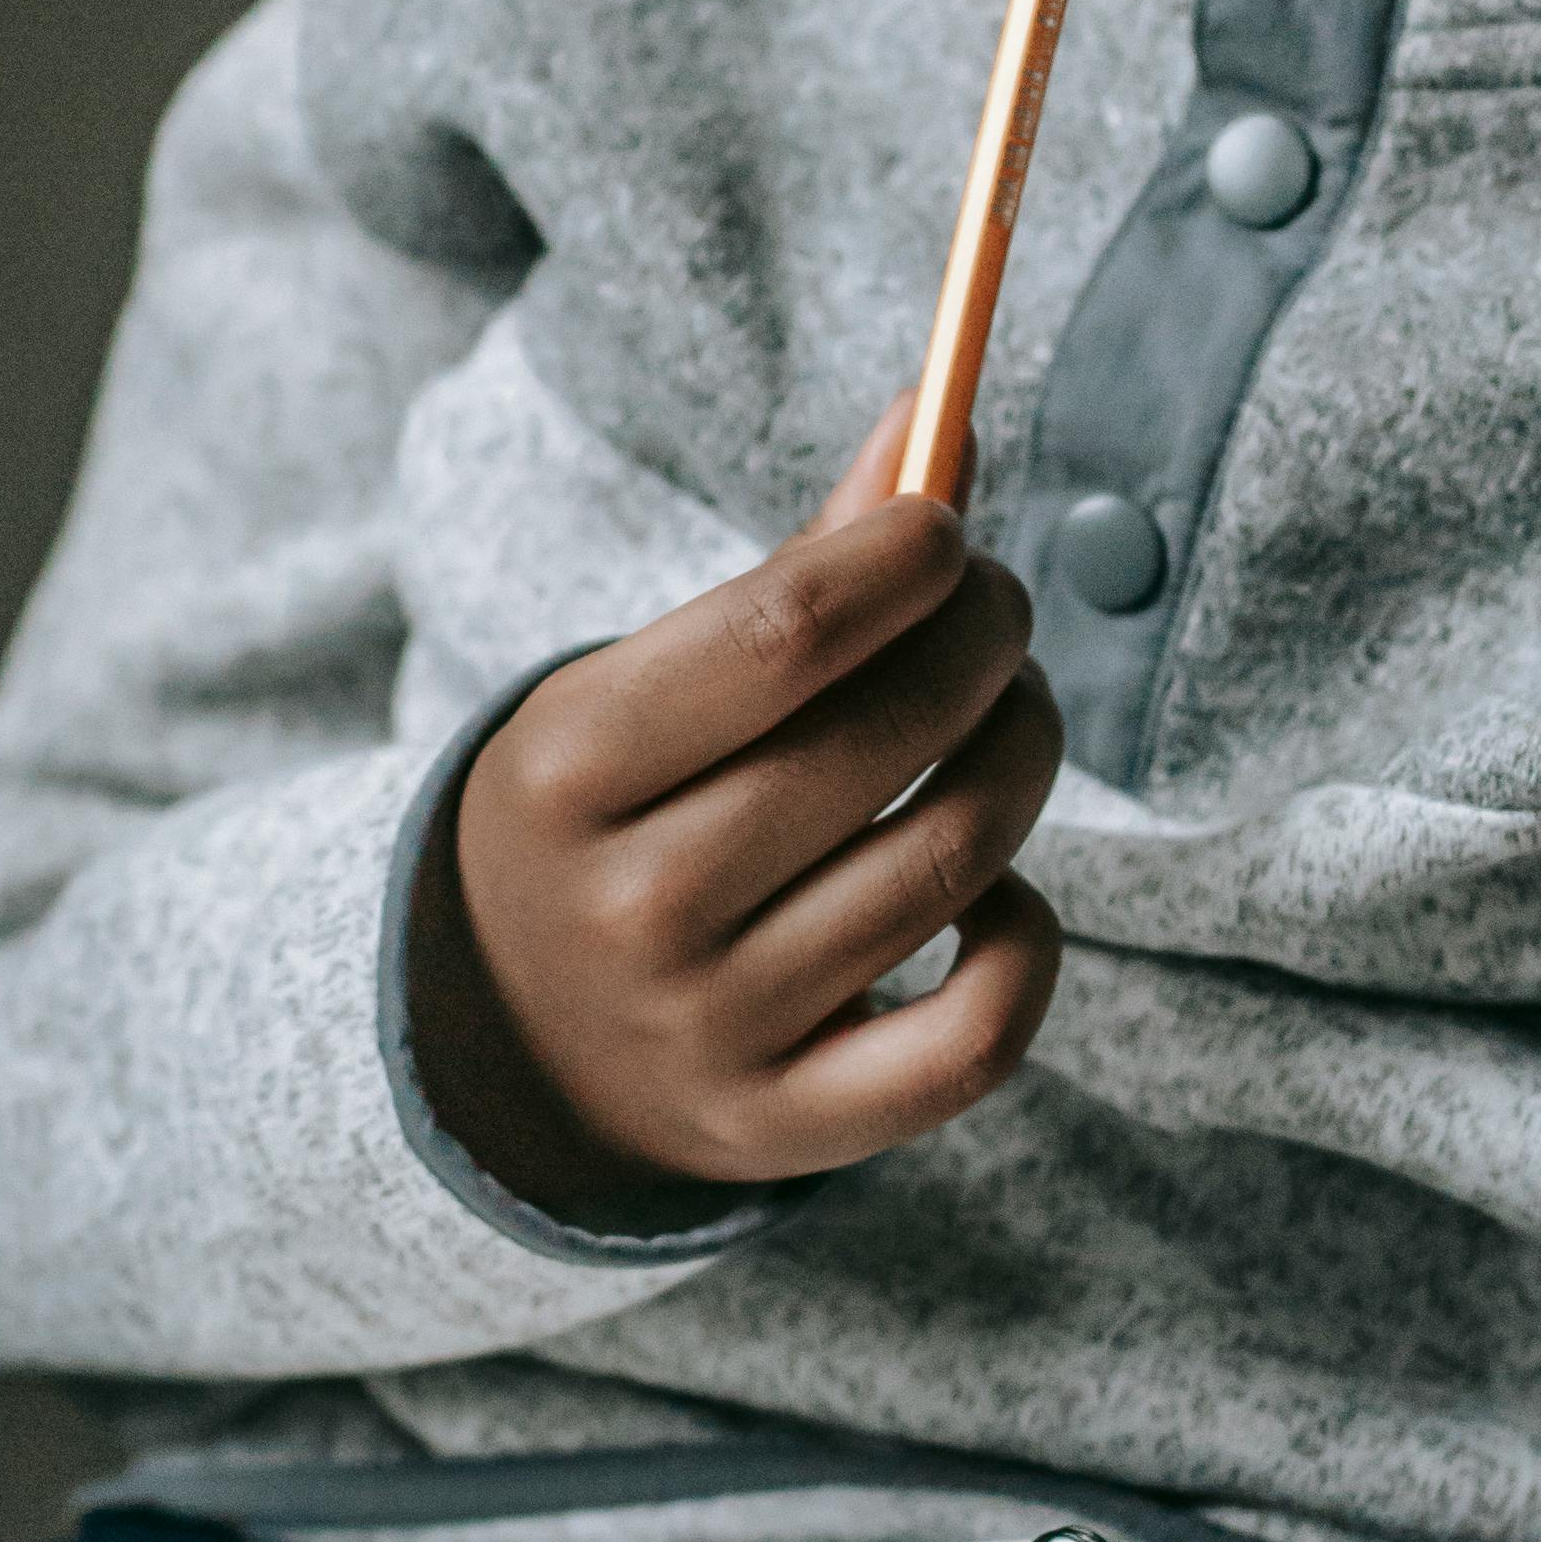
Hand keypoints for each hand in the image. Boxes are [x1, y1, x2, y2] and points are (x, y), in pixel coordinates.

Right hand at [436, 404, 1064, 1200]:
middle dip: (986, 642)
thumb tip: (935, 412)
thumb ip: (799, 567)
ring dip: (1020, 757)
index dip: (908, 557)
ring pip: (951, 862)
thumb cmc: (621, 810)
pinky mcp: (786, 1129)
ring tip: (1008, 718)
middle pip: (887, 740)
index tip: (949, 533)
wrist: (517, 1037)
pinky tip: (994, 887)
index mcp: (569, 766)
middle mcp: (632, 908)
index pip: (786, 628)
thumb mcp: (645, 687)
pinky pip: (975, 1038)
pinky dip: (1024, 941)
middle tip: (997, 612)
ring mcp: (710, 1030)